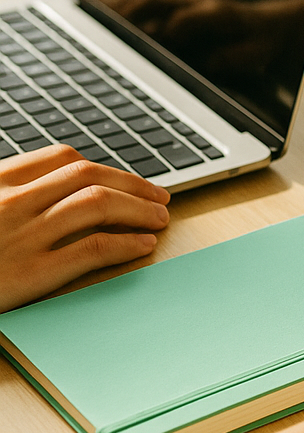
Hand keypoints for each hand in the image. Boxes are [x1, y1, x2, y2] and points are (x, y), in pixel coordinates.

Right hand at [0, 145, 169, 311]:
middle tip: (160, 197)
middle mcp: (10, 204)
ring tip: (160, 218)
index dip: (104, 167)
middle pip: (88, 177)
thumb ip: (8, 197)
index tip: (126, 179)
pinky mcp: (31, 273)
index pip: (60, 160)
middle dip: (133, 184)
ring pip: (98, 205)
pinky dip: (126, 243)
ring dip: (139, 209)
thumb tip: (51, 194)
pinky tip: (142, 245)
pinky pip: (92, 248)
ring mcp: (22, 236)